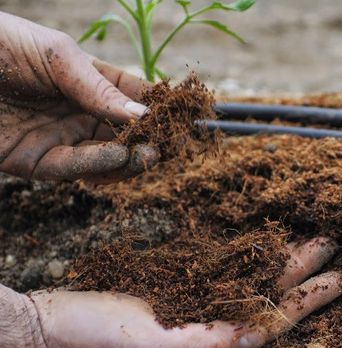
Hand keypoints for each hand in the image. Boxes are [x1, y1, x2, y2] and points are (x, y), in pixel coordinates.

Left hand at [0, 12, 156, 182]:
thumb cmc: (0, 44)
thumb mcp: (56, 55)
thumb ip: (98, 87)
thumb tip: (144, 114)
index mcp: (85, 80)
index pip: (132, 96)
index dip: (159, 106)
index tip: (184, 115)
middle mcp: (77, 112)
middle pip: (124, 133)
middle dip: (149, 139)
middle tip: (169, 143)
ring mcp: (58, 138)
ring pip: (105, 157)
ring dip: (129, 158)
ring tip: (149, 153)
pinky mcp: (35, 162)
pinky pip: (73, 169)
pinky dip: (97, 166)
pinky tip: (117, 158)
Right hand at [13, 237, 341, 347]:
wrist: (53, 331)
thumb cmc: (90, 342)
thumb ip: (196, 345)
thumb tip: (244, 338)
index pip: (270, 324)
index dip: (305, 303)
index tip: (336, 280)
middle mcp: (209, 329)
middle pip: (267, 299)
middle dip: (302, 276)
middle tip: (331, 246)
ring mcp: (194, 309)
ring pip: (249, 284)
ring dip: (280, 264)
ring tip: (308, 242)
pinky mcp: (177, 292)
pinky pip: (222, 273)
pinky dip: (246, 259)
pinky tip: (260, 247)